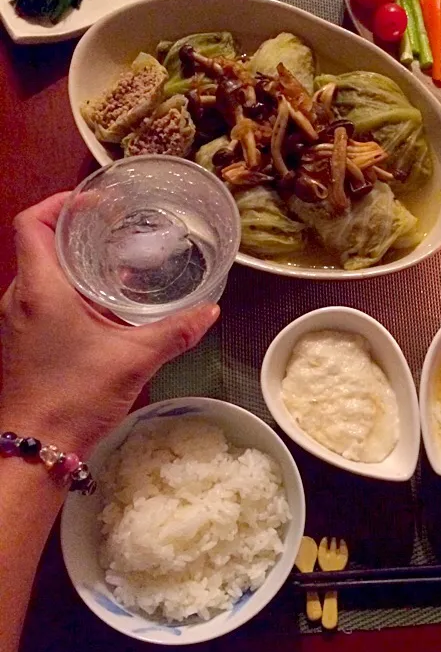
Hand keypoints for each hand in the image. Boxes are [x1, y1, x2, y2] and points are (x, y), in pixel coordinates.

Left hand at [0, 193, 219, 455]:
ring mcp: (16, 320)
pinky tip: (101, 305)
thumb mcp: (133, 359)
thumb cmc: (74, 396)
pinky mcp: (21, 341)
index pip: (33, 222)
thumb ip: (174, 332)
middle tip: (114, 227)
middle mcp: (20, 297)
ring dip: (71, 261)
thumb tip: (210, 311)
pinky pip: (40, 298)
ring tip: (113, 261)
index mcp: (41, 288)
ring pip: (39, 272)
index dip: (60, 202)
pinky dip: (67, 288)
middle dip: (74, 229)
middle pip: (38, 243)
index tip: (95, 202)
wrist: (34, 449)